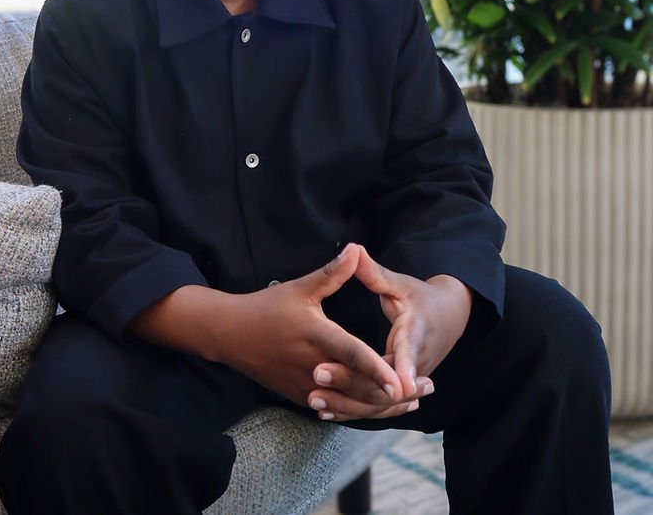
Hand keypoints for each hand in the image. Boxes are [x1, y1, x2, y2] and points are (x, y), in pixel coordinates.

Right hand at [215, 244, 414, 415]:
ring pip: (349, 403)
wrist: (231, 334)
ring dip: (382, 405)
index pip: (351, 355)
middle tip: (426, 389)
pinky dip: (361, 409)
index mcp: (314, 335)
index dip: (377, 370)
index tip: (402, 383)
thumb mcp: (301, 288)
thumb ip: (332, 273)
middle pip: (358, 386)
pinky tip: (381, 407)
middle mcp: (311, 365)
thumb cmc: (267, 307)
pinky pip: (336, 408)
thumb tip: (355, 249)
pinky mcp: (301, 395)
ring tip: (412, 402)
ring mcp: (306, 385)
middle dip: (394, 392)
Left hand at [307, 246, 471, 421]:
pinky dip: (353, 409)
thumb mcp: (401, 284)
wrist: (449, 317)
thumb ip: (375, 273)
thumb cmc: (421, 297)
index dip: (399, 368)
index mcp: (416, 333)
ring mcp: (408, 381)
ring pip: (379, 401)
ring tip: (315, 401)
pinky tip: (326, 411)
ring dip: (348, 403)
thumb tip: (354, 249)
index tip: (391, 383)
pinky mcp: (398, 390)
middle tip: (318, 374)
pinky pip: (375, 405)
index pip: (407, 352)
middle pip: (385, 383)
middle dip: (352, 381)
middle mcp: (415, 363)